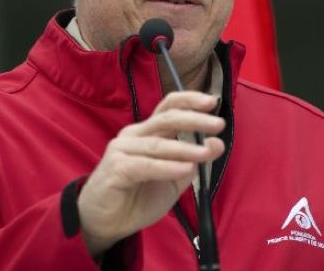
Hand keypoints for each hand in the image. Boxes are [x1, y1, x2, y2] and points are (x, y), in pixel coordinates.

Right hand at [77, 91, 224, 256]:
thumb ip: (193, 162)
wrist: (105, 223)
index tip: (213, 102)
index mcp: (148, 132)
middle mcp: (134, 135)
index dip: (190, 100)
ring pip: (158, 143)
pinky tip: (185, 169)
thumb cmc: (138, 197)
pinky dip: (167, 167)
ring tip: (207, 153)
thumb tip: (216, 144)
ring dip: (185, 148)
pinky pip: (146, 165)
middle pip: (166, 118)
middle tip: (218, 124)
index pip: (168, 106)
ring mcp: (122, 149)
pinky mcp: (116, 168)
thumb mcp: (174, 180)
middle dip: (194, 119)